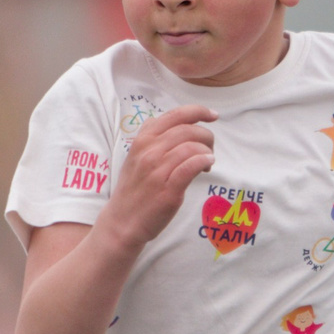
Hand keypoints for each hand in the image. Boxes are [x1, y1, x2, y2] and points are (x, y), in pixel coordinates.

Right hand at [101, 104, 216, 246]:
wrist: (121, 222)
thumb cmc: (132, 190)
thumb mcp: (134, 157)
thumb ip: (150, 138)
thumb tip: (170, 122)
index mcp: (142, 140)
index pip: (175, 115)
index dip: (199, 111)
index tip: (212, 116)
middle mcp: (149, 152)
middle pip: (188, 130)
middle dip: (206, 136)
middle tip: (209, 149)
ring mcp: (158, 171)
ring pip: (192, 147)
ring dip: (207, 152)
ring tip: (207, 163)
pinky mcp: (168, 190)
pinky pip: (192, 166)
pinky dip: (204, 161)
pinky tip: (206, 166)